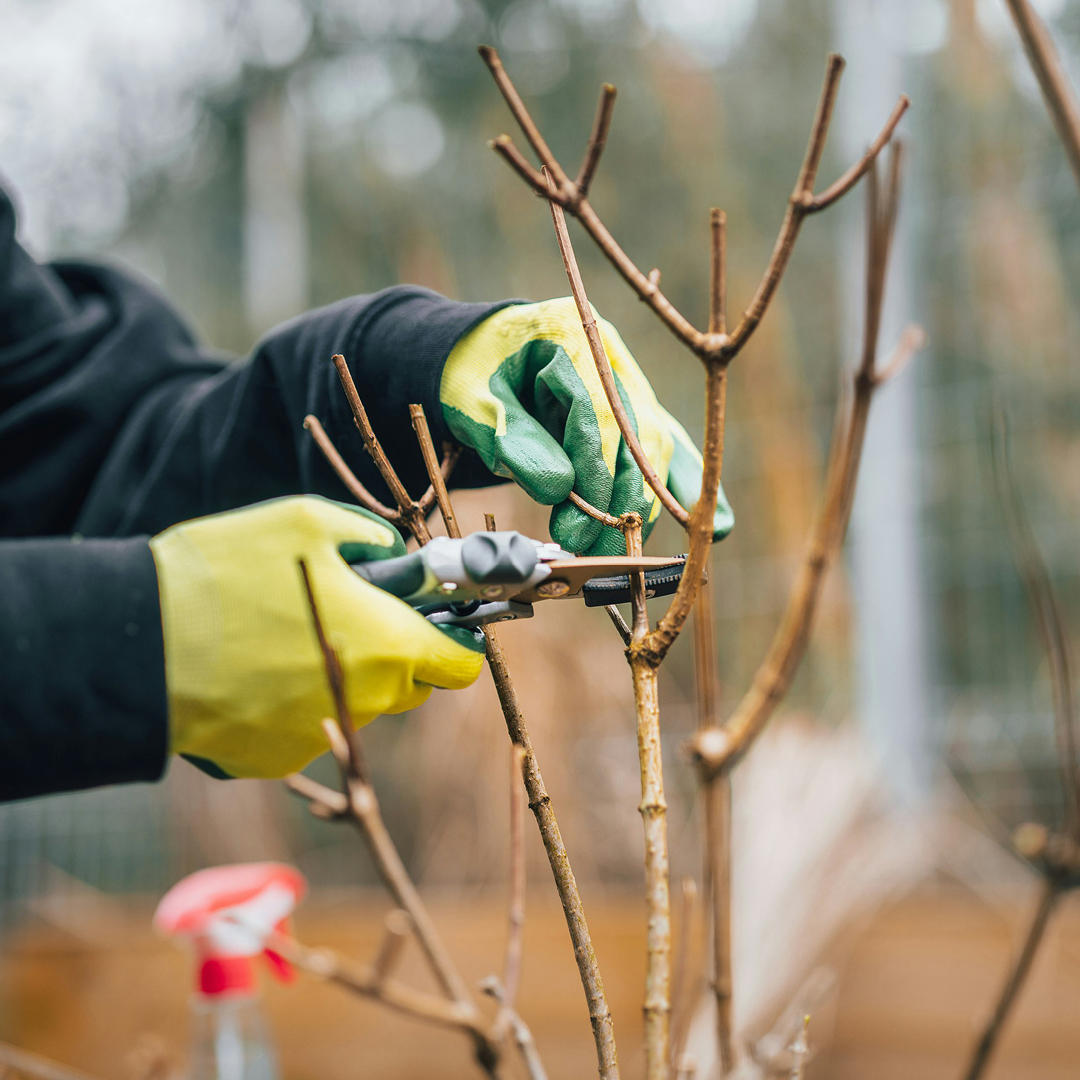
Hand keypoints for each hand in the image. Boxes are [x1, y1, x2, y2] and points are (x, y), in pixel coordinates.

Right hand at [149, 496, 484, 778]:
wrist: (138, 643)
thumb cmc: (228, 571)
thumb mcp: (308, 522)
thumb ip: (370, 539)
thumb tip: (395, 554)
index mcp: (387, 646)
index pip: (461, 664)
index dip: (456, 640)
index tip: (437, 621)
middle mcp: (366, 702)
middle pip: (410, 686)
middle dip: (396, 653)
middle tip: (352, 615)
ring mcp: (318, 737)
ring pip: (358, 706)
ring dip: (342, 674)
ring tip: (285, 634)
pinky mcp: (273, 758)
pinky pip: (304, 726)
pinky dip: (292, 702)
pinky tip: (252, 668)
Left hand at [441, 298, 732, 554]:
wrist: (483, 353)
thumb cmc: (473, 375)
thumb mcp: (472, 400)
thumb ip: (512, 438)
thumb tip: (559, 489)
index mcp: (573, 335)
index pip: (599, 413)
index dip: (594, 473)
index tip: (579, 525)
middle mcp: (613, 358)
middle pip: (637, 433)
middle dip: (620, 499)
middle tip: (588, 548)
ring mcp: (632, 384)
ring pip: (657, 447)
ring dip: (644, 505)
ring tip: (617, 553)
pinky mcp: (638, 412)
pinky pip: (668, 450)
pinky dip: (688, 488)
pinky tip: (715, 527)